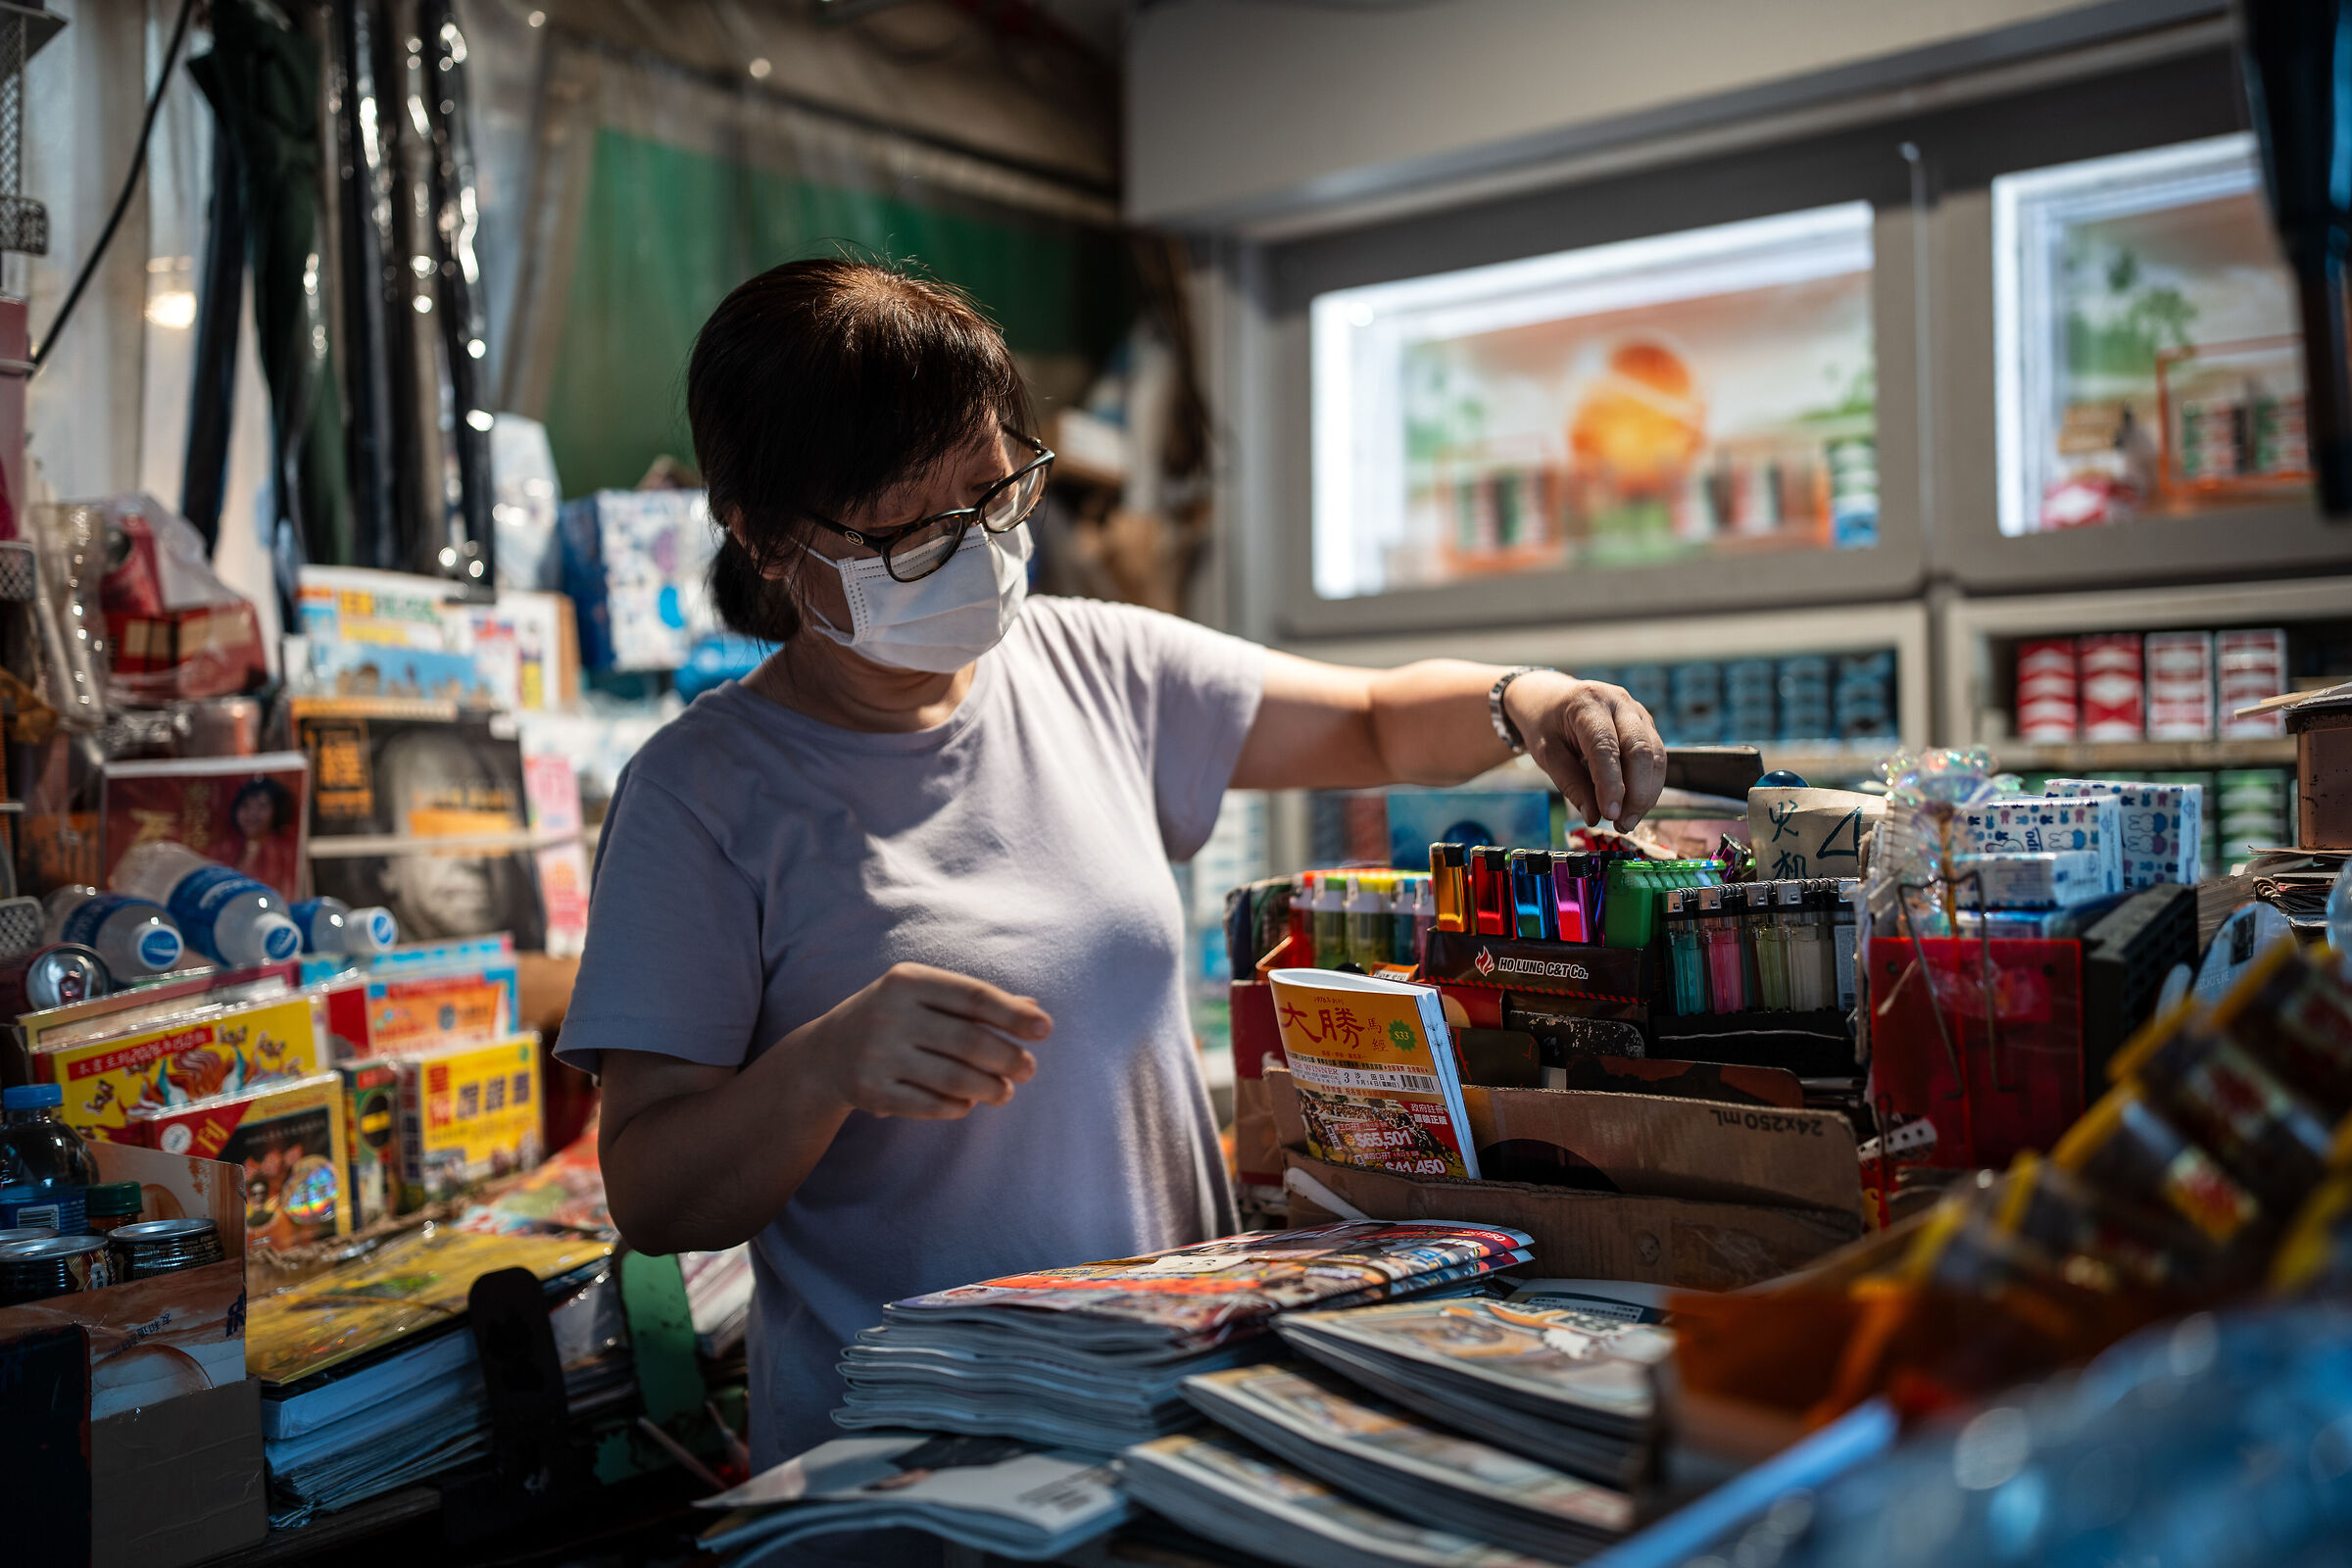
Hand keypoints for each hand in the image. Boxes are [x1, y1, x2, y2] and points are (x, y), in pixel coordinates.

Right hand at [796, 962, 1050, 1119]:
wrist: (825, 1053)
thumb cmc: (893, 1016)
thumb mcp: (925, 995)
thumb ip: (975, 1001)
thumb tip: (1034, 1008)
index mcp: (907, 980)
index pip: (973, 997)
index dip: (1013, 1014)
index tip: (1045, 1029)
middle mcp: (889, 1013)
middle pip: (968, 1040)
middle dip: (1008, 1058)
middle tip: (1029, 1070)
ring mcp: (878, 1054)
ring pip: (953, 1078)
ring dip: (990, 1088)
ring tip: (1006, 1092)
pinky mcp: (871, 1091)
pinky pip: (930, 1104)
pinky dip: (958, 1106)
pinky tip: (969, 1102)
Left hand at [1505, 674, 1667, 830]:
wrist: (1551, 697)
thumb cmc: (1546, 725)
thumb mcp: (1546, 754)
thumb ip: (1570, 784)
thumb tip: (1595, 817)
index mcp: (1587, 703)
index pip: (1605, 746)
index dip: (1611, 783)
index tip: (1610, 815)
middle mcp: (1618, 702)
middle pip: (1640, 749)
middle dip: (1636, 793)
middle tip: (1622, 824)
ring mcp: (1637, 711)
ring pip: (1655, 755)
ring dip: (1647, 793)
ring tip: (1627, 821)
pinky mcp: (1646, 724)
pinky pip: (1657, 757)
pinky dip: (1649, 785)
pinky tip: (1635, 805)